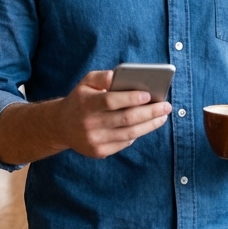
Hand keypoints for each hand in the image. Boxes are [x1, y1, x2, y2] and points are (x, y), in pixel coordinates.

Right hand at [53, 70, 170, 158]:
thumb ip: (103, 76)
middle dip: (149, 112)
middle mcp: (89, 124)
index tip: (149, 95)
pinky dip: (137, 134)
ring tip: (162, 116)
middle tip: (166, 106)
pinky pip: (124, 143)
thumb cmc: (81, 99)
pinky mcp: (99, 152)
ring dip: (149, 125)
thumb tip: (120, 77)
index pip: (111, 101)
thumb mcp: (86, 82)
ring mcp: (94, 140)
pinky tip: (146, 126)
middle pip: (125, 119)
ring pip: (129, 134)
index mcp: (86, 103)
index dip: (131, 98)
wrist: (61, 126)